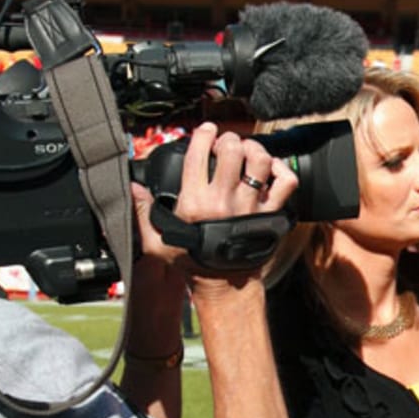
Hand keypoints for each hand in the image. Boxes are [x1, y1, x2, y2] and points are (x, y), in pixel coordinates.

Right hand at [133, 123, 297, 273]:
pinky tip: (270, 169)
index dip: (203, 135)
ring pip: (259, 161)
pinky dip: (281, 169)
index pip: (199, 155)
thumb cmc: (192, 263)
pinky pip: (286, 183)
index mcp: (195, 203)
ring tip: (247, 152)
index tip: (206, 131)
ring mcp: (250, 208)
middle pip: (232, 150)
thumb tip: (132, 188)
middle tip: (227, 143)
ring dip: (254, 149)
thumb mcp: (157, 242)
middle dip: (229, 139)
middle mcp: (224, 202)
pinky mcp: (271, 215)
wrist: (224, 286)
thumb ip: (142, 213)